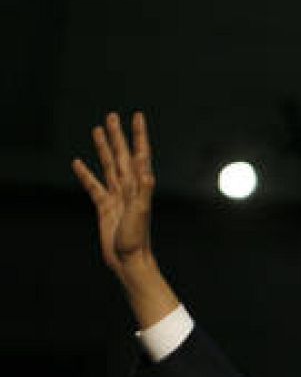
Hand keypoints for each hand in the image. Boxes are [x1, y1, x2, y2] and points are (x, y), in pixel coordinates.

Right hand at [72, 112, 155, 277]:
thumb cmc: (137, 240)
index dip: (139, 135)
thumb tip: (147, 174)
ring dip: (103, 148)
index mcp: (138, 186)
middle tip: (112, 116)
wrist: (128, 260)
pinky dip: (86, 174)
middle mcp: (128, 188)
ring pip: (108, 166)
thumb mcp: (141, 214)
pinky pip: (93, 186)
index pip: (139, 155)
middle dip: (118, 135)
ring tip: (97, 130)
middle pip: (121, 155)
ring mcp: (116, 196)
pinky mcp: (104, 207)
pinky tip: (78, 163)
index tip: (137, 117)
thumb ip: (144, 193)